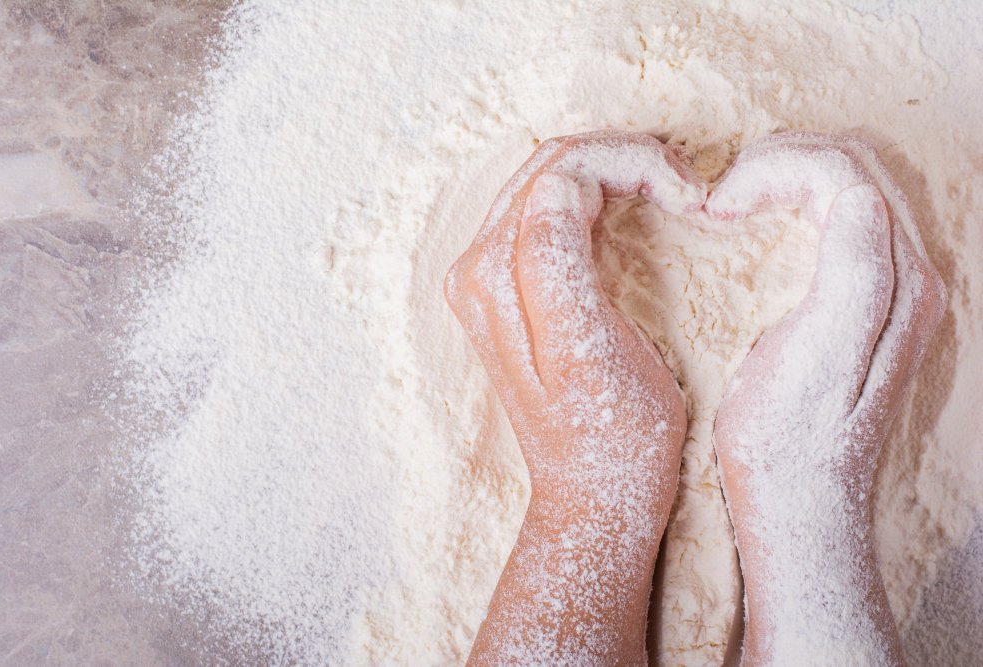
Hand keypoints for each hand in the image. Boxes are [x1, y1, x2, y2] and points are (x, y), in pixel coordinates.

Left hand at [446, 131, 705, 664]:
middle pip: (548, 166)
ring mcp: (483, 278)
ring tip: (666, 189)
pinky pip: (544, 212)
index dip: (630, 160)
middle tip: (684, 182)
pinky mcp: (500, 290)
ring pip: (547, 182)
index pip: (561, 170)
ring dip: (609, 170)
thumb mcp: (592, 354)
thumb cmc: (614, 437)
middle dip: (621, 156)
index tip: (687, 191)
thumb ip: (557, 264)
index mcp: (499, 280)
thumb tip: (561, 185)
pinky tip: (628, 210)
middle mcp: (477, 270)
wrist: (591, 494)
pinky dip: (590, 196)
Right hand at [708, 133, 946, 664]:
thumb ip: (855, 274)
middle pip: (857, 167)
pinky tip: (762, 222)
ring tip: (735, 198)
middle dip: (783, 158)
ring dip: (790, 174)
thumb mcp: (818, 360)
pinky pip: (843, 218)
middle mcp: (909, 278)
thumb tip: (854, 194)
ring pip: (852, 185)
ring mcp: (894, 291)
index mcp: (896, 284)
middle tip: (721, 193)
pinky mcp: (870, 305)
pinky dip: (798, 201)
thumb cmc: (789, 442)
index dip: (776, 168)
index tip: (717, 205)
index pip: (846, 174)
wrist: (800, 506)